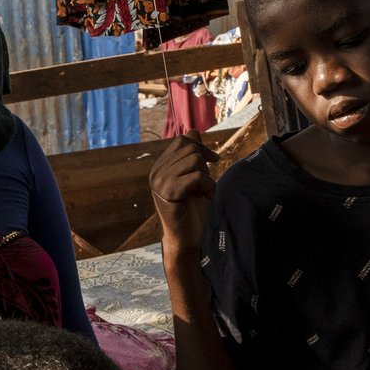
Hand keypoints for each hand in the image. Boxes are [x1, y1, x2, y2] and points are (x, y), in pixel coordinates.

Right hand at [149, 131, 218, 256]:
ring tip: (204, 191)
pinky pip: (197, 177)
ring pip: (194, 160)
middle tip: (205, 183)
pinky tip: (207, 197)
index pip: (182, 140)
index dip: (201, 147)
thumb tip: (193, 131)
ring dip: (207, 175)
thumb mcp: (193, 178)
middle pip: (190, 148)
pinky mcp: (169, 193)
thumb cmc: (192, 210)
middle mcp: (156, 172)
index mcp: (160, 167)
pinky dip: (208, 186)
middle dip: (204, 163)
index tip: (213, 161)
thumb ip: (191, 155)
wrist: (186, 239)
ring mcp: (160, 182)